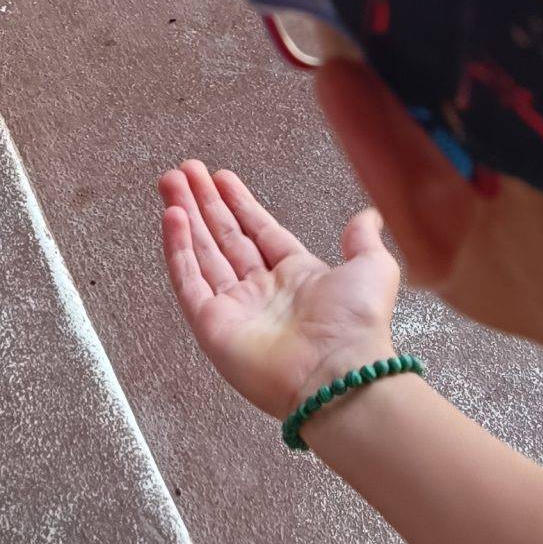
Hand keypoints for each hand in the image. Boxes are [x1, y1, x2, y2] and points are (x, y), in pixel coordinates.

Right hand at [160, 162, 400, 421]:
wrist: (338, 373)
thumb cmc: (357, 324)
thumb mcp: (373, 268)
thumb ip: (362, 240)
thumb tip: (369, 216)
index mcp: (297, 276)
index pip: (258, 231)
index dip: (238, 203)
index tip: (219, 177)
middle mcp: (262, 292)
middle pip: (224, 237)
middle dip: (204, 202)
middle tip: (185, 170)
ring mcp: (234, 309)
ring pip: (202, 252)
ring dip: (185, 215)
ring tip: (170, 181)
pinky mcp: (211, 325)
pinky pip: (189, 280)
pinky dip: (177, 247)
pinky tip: (172, 216)